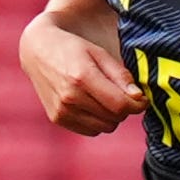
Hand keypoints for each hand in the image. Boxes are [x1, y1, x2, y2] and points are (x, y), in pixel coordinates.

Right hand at [20, 24, 146, 135]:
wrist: (37, 50)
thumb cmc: (72, 48)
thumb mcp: (99, 53)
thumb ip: (120, 75)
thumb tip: (138, 97)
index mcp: (82, 78)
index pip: (120, 105)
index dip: (137, 105)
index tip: (143, 99)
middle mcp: (70, 98)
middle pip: (114, 118)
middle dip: (124, 108)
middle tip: (122, 94)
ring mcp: (62, 111)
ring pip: (104, 127)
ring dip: (111, 116)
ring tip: (105, 98)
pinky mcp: (58, 119)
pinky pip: (91, 131)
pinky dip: (97, 121)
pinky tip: (91, 105)